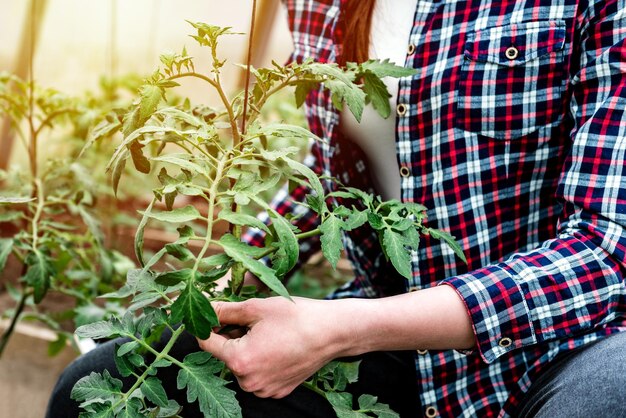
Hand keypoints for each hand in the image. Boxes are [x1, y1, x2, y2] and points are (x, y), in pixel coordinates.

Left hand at [198, 297, 345, 398]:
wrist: (332, 332)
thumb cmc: (296, 317)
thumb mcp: (257, 308)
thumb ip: (226, 310)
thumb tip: (205, 308)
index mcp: (240, 360)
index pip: (207, 342)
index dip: (208, 324)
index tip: (216, 313)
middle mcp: (248, 382)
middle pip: (225, 354)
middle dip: (231, 335)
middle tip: (251, 319)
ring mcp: (264, 389)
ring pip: (242, 365)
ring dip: (246, 348)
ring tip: (268, 332)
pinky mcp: (277, 390)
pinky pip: (258, 374)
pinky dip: (261, 359)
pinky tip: (278, 345)